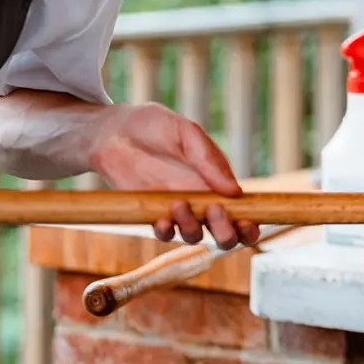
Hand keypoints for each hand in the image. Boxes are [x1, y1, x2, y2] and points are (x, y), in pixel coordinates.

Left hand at [87, 103, 260, 247]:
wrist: (112, 130)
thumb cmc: (154, 126)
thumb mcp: (186, 133)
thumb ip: (210, 160)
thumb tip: (235, 192)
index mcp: (218, 182)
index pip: (243, 212)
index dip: (251, 225)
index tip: (250, 223)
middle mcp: (201, 201)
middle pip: (224, 234)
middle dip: (227, 234)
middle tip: (216, 212)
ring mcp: (177, 210)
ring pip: (195, 237)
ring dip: (194, 228)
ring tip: (180, 204)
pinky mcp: (151, 214)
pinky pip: (164, 234)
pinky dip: (166, 231)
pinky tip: (162, 219)